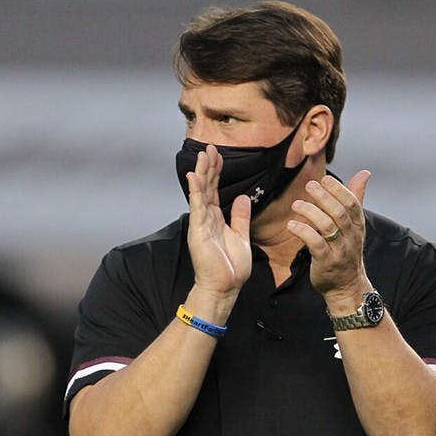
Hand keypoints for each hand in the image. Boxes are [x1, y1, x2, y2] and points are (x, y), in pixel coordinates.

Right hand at [186, 145, 252, 300]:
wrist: (224, 288)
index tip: (218, 155)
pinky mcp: (198, 230)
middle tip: (210, 147)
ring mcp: (200, 223)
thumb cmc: (230, 267)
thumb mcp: (241, 236)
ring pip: (201, 192)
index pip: (214, 190)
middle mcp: (205, 218)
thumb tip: (241, 197)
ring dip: (201, 173)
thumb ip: (240, 217)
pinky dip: (195, 191)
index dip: (216, 172)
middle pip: (206, 187)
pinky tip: (194, 176)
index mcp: (215, 219)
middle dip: (208, 166)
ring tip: (203, 154)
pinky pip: (197, 206)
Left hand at [287, 171, 372, 306]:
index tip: (324, 179)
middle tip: (309, 186)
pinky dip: (303, 232)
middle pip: (339, 213)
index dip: (339, 190)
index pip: (352, 204)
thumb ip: (356, 199)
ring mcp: (339, 251)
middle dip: (324, 197)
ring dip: (310, 213)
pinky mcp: (326, 262)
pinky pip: (315, 244)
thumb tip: (364, 174)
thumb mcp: (354, 226)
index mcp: (358, 226)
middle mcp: (351, 237)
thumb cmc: (347, 251)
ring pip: (327, 227)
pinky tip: (292, 225)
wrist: (346, 287)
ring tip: (296, 204)